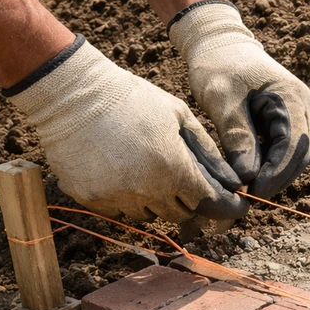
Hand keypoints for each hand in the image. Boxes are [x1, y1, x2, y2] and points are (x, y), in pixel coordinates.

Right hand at [5, 36, 248, 222]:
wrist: (72, 95)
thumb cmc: (133, 100)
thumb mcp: (180, 118)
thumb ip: (209, 154)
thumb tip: (234, 183)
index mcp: (172, 168)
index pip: (209, 203)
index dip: (227, 207)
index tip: (237, 207)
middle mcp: (145, 190)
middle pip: (180, 214)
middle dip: (190, 201)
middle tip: (188, 181)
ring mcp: (116, 197)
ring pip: (149, 215)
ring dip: (157, 200)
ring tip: (149, 168)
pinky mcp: (90, 199)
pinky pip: (119, 211)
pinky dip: (127, 198)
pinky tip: (122, 171)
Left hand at [169, 1, 309, 198]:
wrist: (218, 43)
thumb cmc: (217, 64)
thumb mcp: (221, 99)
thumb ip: (237, 136)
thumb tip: (247, 176)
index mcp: (292, 98)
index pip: (294, 146)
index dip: (276, 173)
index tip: (253, 192)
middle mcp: (301, 107)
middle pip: (298, 155)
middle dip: (276, 179)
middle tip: (249, 197)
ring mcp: (296, 114)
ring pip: (291, 156)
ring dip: (272, 174)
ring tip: (246, 188)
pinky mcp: (283, 120)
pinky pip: (281, 149)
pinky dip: (267, 164)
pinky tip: (247, 173)